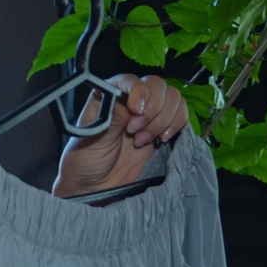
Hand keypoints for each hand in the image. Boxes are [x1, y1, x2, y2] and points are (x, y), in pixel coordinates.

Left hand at [52, 74, 188, 197]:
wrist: (95, 186)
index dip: (138, 91)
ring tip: (142, 141)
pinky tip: (161, 140)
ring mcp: (149, 112)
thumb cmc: (85, 160)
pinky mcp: (162, 127)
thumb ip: (113, 117)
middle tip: (135, 132)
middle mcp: (131, 99)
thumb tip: (132, 101)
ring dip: (162, 119)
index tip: (136, 110)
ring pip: (173, 97)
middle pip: (157, 85)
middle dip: (152, 109)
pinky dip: (175, 125)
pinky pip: (181, 114)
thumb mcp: (93, 138)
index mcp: (108, 94)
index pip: (130, 80)